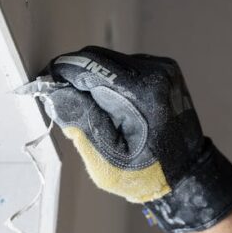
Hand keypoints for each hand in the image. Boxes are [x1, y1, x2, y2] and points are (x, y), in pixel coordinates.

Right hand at [37, 46, 231, 232]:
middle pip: (98, 59)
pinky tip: (116, 108)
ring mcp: (163, 69)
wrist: (186, 173)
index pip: (89, 66)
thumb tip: (54, 91)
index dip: (62, 73)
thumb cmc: (147, 173)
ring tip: (96, 113)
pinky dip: (113, 83)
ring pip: (111, 61)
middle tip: (66, 103)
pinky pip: (126, 68)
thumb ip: (80, 121)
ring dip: (95, 81)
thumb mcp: (106, 159)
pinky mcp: (165, 71)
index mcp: (142, 93)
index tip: (46, 86)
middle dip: (76, 78)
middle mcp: (156, 72)